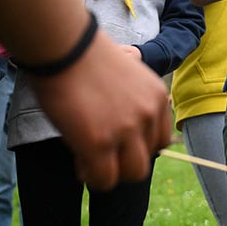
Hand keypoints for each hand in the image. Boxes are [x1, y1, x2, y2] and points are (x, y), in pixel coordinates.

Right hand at [29, 30, 171, 189]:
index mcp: (158, 98)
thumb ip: (133, 104)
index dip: (137, 145)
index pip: (160, 139)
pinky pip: (104, 179)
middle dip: (126, 162)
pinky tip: (80, 162)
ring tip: (91, 160)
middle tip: (104, 154)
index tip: (118, 142)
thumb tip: (125, 135)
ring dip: (112, 173)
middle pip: (148, 159)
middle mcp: (148, 115)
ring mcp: (126, 130)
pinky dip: (93, 177)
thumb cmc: (87, 58)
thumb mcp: (128, 79)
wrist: (66, 46)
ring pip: (132, 174)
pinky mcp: (99, 143)